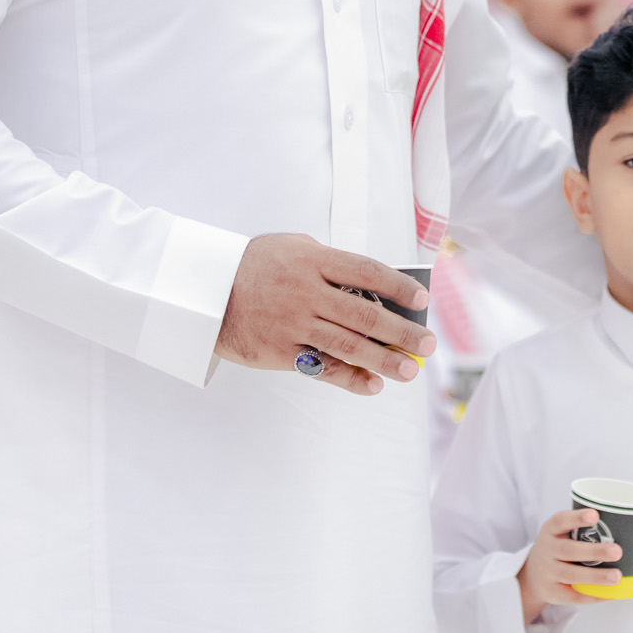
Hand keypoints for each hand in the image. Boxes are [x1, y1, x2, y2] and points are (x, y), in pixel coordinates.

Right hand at [215, 234, 435, 396]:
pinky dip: (350, 378)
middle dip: (402, 331)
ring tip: (409, 371)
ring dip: (384, 360)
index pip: (366, 272)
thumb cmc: (253, 266)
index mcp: (312, 260)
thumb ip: (328, 262)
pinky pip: (322, 367)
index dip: (398, 287)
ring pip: (349, 345)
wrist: (204, 292)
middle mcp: (306, 292)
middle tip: (428, 345)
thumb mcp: (291, 247)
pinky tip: (372, 385)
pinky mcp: (281, 351)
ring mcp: (294, 323)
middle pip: (365, 314)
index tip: (422, 301)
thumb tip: (370, 283)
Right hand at [517, 509, 621, 624]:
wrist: (532, 575)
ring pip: (572, 575)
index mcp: (551, 531)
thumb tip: (625, 530)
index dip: (577, 518)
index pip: (560, 521)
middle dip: (595, 551)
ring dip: (596, 577)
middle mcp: (547, 550)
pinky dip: (594, 595)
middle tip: (617, 551)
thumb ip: (582, 531)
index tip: (595, 515)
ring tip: (616, 577)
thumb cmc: (557, 549)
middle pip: (569, 551)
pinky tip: (610, 594)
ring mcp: (547, 572)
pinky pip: (574, 596)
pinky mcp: (552, 592)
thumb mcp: (560, 534)